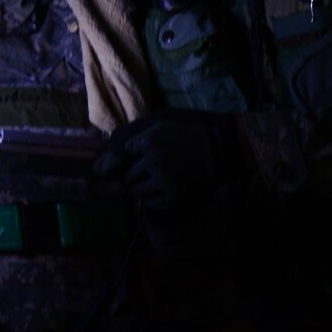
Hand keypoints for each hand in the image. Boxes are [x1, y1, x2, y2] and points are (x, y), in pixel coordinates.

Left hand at [93, 108, 244, 224]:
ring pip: (136, 192)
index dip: (128, 158)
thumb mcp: (162, 127)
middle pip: (128, 176)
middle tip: (147, 175)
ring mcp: (163, 181)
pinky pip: (150, 204)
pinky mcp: (172, 197)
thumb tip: (113, 154)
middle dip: (134, 177)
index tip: (133, 161)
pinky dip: (152, 201)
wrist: (218, 151)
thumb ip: (138, 137)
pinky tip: (163, 193)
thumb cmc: (188, 137)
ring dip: (141, 190)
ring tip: (155, 184)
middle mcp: (153, 161)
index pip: (124, 154)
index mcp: (149, 142)